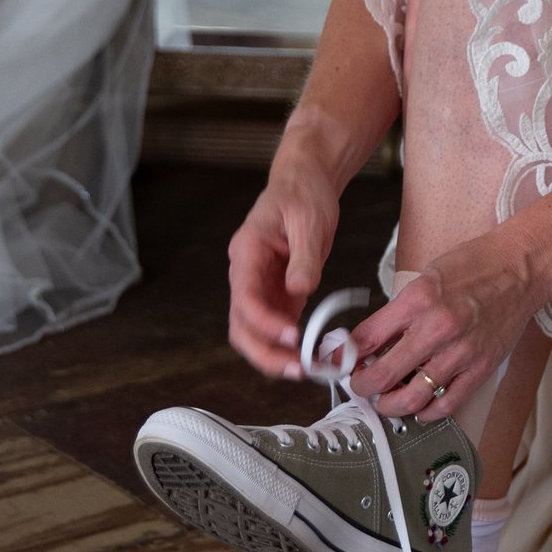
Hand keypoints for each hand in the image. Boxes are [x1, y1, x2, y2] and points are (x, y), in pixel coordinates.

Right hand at [226, 159, 339, 378]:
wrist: (306, 181)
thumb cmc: (303, 193)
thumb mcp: (309, 219)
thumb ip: (304, 257)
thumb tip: (300, 289)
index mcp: (247, 252)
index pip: (245, 296)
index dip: (265, 321)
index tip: (292, 336)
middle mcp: (247, 274)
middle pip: (241, 325)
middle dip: (264, 351)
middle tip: (296, 369)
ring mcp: (261, 286)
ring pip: (254, 332)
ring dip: (274, 354)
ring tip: (305, 369)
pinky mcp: (279, 293)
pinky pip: (277, 326)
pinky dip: (290, 345)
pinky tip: (310, 355)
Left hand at [347, 226, 548, 421]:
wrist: (520, 268)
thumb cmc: (476, 266)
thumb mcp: (426, 277)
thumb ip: (398, 311)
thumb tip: (368, 340)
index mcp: (418, 299)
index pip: (366, 338)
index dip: (345, 357)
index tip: (339, 363)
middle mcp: (438, 327)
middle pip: (383, 374)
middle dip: (362, 386)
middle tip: (359, 386)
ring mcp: (461, 351)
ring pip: (412, 397)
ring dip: (391, 404)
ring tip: (385, 400)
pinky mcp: (481, 368)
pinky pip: (447, 403)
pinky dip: (427, 411)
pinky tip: (420, 406)